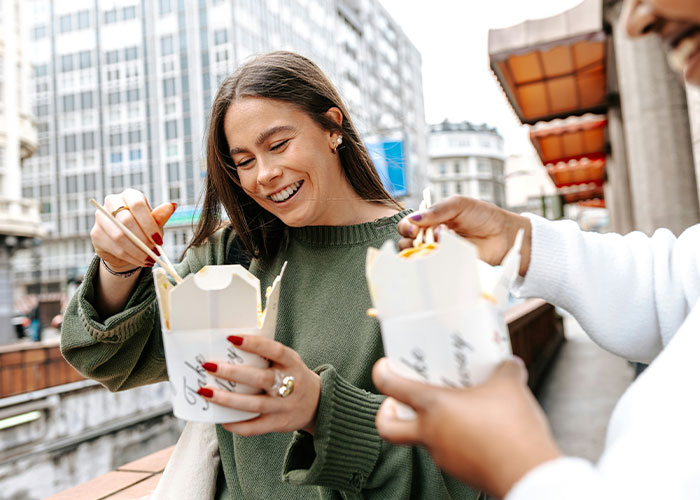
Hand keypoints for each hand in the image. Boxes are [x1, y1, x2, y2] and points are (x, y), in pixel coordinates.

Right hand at [91, 189, 175, 271]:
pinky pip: (114, 247)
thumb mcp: (154, 223)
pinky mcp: (96, 233)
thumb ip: (160, 216)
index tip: (159, 240)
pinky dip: (130, 257)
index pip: (137, 205)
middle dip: (142, 239)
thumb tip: (172, 206)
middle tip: (155, 252)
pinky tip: (140, 261)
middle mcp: (112, 201)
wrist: (127, 245)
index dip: (148, 224)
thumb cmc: (143, 230)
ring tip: (149, 259)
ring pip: (119, 236)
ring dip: (137, 251)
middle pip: (126, 220)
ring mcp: (101, 217)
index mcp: (130, 195)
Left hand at [199, 335, 321, 435]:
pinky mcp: (279, 424)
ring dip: (228, 399)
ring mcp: (285, 406)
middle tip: (210, 366)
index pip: (275, 350)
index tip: (231, 338)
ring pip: (254, 405)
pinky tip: (221, 419)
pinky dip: (237, 424)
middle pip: (261, 379)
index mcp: (293, 363)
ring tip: (206, 392)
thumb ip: (268, 355)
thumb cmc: (295, 376)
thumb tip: (232, 346)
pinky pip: (255, 427)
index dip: (254, 344)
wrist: (319, 404)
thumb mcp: (289, 360)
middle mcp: (291, 384)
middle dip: (233, 372)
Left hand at [372, 357, 560, 498]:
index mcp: (432, 406)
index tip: (385, 366)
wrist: (528, 474)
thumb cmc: (510, 427)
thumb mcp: (510, 386)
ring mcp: (443, 456)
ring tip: (457, 409)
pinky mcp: (461, 471)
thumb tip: (509, 364)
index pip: (390, 386)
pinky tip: (479, 430)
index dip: (381, 372)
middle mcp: (430, 433)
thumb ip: (506, 369)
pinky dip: (456, 440)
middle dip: (387, 413)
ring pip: (423, 439)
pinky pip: (449, 451)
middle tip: (398, 401)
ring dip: (431, 425)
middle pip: (388, 428)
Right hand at [398, 195, 531, 275]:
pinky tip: (448, 251)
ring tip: (440, 241)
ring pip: (417, 256)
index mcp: (431, 220)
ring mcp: (439, 252)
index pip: (408, 224)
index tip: (414, 228)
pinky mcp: (448, 265)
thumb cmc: (482, 215)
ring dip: (424, 249)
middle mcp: (431, 237)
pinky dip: (436, 259)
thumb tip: (414, 219)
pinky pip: (434, 267)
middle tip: (421, 237)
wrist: (504, 234)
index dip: (407, 226)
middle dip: (409, 239)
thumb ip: (436, 210)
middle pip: (406, 241)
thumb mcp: (458, 205)